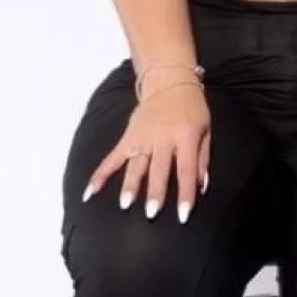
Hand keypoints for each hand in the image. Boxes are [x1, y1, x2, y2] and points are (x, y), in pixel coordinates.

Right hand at [81, 82, 209, 222]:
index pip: (186, 169)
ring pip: (135, 164)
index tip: (183, 215)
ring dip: (130, 185)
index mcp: (185, 136)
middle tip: (151, 213)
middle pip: (159, 169)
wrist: (169, 81)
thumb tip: (201, 187)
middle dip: (155, 192)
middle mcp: (162, 138)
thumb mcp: (206, 130)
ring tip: (125, 204)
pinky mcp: (129, 136)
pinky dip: (101, 173)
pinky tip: (91, 191)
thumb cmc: (192, 108)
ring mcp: (143, 137)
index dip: (185, 193)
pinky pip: (113, 157)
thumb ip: (203, 159)